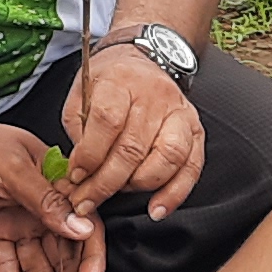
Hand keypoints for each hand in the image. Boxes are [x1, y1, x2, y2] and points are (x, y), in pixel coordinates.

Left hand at [0, 104, 95, 271]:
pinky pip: (7, 265)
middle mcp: (41, 206)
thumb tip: (80, 227)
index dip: (90, 260)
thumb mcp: (9, 170)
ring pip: (38, 266)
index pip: (84, 226)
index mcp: (56, 182)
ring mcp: (17, 221)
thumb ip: (45, 201)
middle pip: (66, 254)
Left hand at [60, 43, 206, 222]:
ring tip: (115, 196)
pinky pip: (192, 166)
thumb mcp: (81, 92)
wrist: (145, 61)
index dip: (90, 154)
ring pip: (166, 158)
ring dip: (137, 187)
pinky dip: (175, 193)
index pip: (108, 121)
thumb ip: (78, 127)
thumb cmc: (109, 82)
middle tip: (86, 201)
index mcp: (121, 80)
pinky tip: (157, 210)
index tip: (75, 176)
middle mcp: (155, 96)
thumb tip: (79, 170)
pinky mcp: (195, 129)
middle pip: (133, 147)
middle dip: (106, 183)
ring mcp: (179, 113)